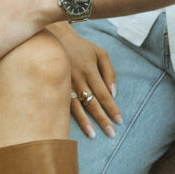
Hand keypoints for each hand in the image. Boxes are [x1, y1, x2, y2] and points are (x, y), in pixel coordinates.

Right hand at [47, 23, 121, 138]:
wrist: (54, 38)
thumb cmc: (81, 47)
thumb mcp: (100, 53)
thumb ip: (109, 72)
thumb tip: (113, 93)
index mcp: (89, 69)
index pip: (103, 93)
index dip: (111, 108)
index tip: (119, 120)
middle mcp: (77, 78)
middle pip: (92, 103)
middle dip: (102, 119)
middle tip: (111, 133)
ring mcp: (64, 83)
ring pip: (76, 106)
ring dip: (85, 122)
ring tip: (93, 135)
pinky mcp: (56, 87)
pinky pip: (64, 104)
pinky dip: (70, 116)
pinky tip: (75, 126)